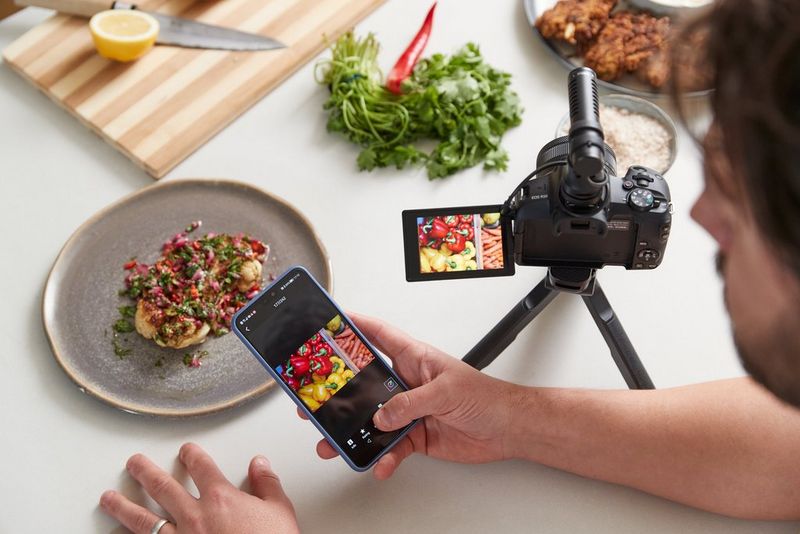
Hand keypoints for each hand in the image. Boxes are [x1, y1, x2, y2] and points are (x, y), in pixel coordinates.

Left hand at [99, 443, 298, 533]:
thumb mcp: (279, 511)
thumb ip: (267, 484)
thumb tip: (260, 465)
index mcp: (221, 498)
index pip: (201, 467)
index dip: (192, 455)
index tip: (186, 451)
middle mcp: (195, 517)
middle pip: (163, 487)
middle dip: (146, 472)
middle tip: (135, 463)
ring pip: (143, 521)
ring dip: (123, 507)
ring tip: (108, 499)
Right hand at [308, 313, 519, 479]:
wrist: (508, 429)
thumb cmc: (487, 397)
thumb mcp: (446, 391)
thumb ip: (411, 402)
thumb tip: (382, 415)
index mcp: (415, 358)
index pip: (379, 335)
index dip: (355, 326)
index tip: (330, 323)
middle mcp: (407, 382)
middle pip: (365, 383)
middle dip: (339, 391)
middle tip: (314, 399)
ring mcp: (409, 410)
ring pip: (372, 420)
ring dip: (353, 433)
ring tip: (333, 443)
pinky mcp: (415, 435)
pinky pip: (391, 448)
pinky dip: (383, 458)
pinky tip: (379, 464)